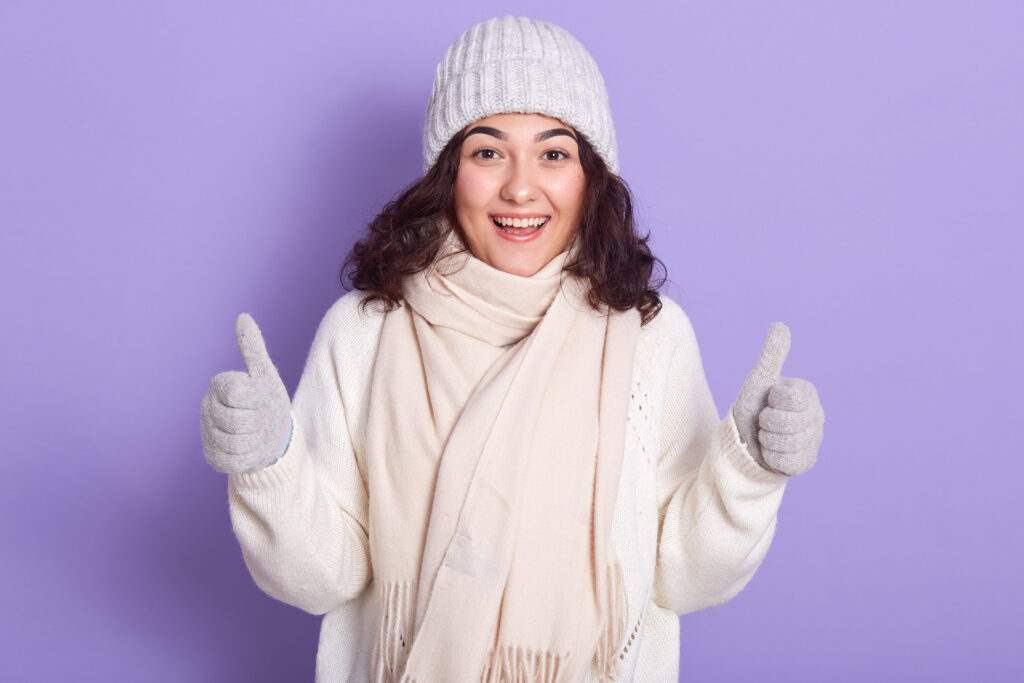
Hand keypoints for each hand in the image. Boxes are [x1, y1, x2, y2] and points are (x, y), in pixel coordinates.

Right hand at [201, 313, 291, 473]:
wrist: (273, 434)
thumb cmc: (268, 400)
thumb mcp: (265, 375)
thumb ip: (253, 348)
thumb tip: (242, 316)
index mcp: (219, 385)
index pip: (237, 395)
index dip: (256, 400)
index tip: (260, 399)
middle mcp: (207, 408)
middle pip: (236, 421)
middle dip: (257, 422)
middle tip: (260, 419)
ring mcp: (207, 433)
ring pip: (235, 443)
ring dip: (254, 441)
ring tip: (256, 434)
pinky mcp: (211, 456)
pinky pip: (232, 461)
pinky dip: (248, 458)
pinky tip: (250, 449)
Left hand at [732, 323, 823, 476]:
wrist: (746, 439)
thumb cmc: (754, 406)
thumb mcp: (759, 380)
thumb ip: (772, 356)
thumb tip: (780, 325)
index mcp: (807, 393)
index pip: (789, 398)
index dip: (771, 401)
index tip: (769, 400)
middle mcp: (817, 416)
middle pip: (785, 423)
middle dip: (766, 422)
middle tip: (765, 421)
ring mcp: (814, 440)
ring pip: (784, 443)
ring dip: (766, 440)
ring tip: (768, 435)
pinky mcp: (807, 462)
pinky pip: (786, 462)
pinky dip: (771, 457)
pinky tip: (772, 452)